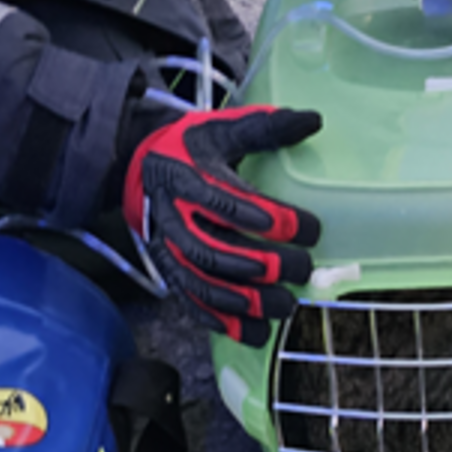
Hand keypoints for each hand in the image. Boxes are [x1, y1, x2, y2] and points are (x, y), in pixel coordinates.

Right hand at [123, 106, 322, 346]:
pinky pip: (191, 302)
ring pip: (203, 283)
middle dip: (264, 266)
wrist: (137, 166)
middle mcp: (173, 216)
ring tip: (286, 307)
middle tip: (304, 270)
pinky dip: (222, 321)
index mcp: (186, 177)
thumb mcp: (221, 128)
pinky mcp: (167, 270)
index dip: (271, 220)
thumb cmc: (189, 148)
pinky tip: (254, 332)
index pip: (230, 203)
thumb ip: (265, 127)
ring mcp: (167, 248)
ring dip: (247, 301)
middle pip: (216, 250)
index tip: (309, 228)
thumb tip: (313, 120)